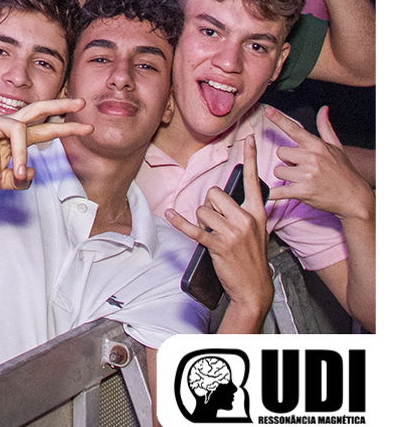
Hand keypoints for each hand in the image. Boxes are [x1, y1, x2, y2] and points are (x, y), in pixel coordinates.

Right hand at [0, 98, 92, 187]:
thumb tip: (33, 174)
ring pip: (18, 130)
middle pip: (37, 110)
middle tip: (81, 104)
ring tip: (17, 174)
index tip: (87, 127)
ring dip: (20, 155)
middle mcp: (7, 125)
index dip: (65, 127)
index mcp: (15, 137)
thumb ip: (16, 180)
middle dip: (60, 106)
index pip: (44, 129)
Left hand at [165, 135, 272, 318]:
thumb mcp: (256, 231)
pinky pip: (193, 228)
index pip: (253, 181)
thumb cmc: (252, 257)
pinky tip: (170, 214)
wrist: (254, 287)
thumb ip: (243, 212)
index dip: (251, 158)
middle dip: (209, 205)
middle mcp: (246, 219)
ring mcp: (232, 232)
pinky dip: (179, 222)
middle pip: (215, 193)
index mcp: (257, 213)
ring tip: (212, 234)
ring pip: (202, 210)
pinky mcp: (217, 244)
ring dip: (201, 220)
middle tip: (215, 222)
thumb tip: (221, 200)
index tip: (248, 139)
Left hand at [267, 105, 374, 221]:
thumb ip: (325, 127)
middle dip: (287, 160)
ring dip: (285, 176)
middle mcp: (312, 158)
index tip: (268, 110)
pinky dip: (272, 194)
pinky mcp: (303, 192)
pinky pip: (278, 191)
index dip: (279, 119)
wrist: (355, 198)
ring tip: (301, 179)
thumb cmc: (344, 172)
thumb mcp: (337, 147)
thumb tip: (323, 109)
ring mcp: (307, 175)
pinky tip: (271, 194)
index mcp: (318, 146)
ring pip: (278, 171)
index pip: (295, 129)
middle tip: (301, 167)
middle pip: (280, 152)